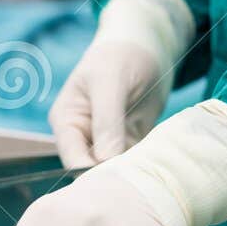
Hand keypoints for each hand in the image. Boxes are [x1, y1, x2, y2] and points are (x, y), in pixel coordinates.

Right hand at [49, 0, 194, 167]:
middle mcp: (83, 136)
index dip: (92, 174)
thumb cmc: (121, 53)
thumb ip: (106, 122)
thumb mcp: (111, 82)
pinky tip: (159, 165)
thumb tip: (104, 161)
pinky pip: (135, 162)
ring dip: (131, 173)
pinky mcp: (130, 142)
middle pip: (92, 170)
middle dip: (112, 177)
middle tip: (138, 183)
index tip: (118, 180)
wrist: (148, 42)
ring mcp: (107, 141)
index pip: (73, 159)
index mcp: (67, 121)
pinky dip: (145, 165)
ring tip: (150, 174)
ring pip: (115, 169)